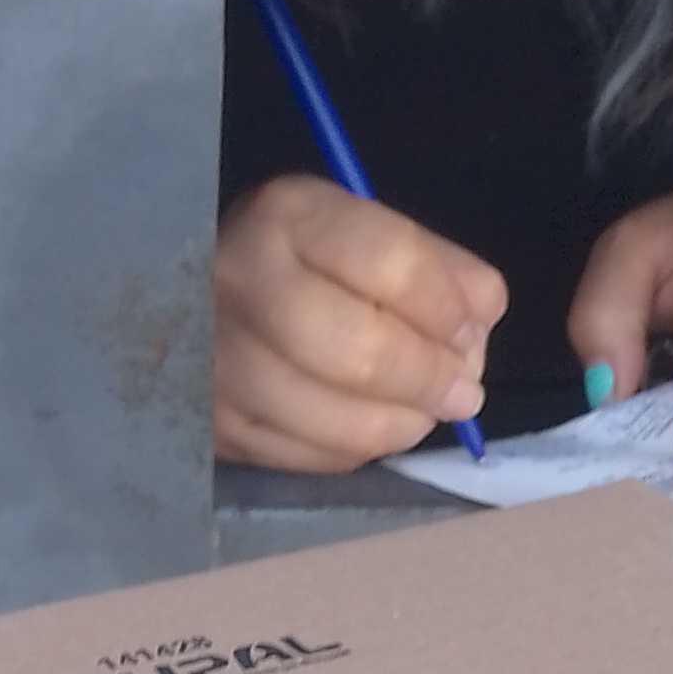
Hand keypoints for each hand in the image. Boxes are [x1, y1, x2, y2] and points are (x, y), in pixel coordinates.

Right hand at [213, 177, 506, 471]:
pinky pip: (313, 459)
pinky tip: (372, 426)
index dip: (446, 308)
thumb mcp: (367, 232)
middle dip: (429, 379)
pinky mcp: (216, 426)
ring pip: (340, 422)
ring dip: (403, 425)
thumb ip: (439, 268)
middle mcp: (240, 281)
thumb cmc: (304, 260)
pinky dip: (361, 449)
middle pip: (360, 353)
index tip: (470, 330)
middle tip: (463, 392)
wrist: (191, 295)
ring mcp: (218, 363)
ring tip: (424, 411)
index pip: (390, 262)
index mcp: (287, 214)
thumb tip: (481, 320)